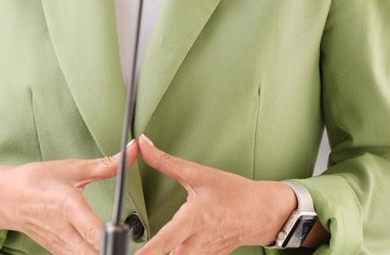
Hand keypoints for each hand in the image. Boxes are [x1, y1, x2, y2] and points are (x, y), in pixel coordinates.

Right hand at [6, 139, 139, 254]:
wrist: (6, 198)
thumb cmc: (36, 181)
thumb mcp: (71, 168)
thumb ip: (105, 165)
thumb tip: (132, 151)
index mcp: (67, 207)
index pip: (93, 232)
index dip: (112, 238)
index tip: (125, 234)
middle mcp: (64, 231)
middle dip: (112, 250)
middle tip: (126, 242)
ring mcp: (60, 246)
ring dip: (103, 252)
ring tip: (117, 244)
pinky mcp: (58, 252)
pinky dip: (92, 254)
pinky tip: (101, 247)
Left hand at [136, 134, 296, 253]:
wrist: (262, 212)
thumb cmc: (234, 193)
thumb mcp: (199, 174)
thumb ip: (166, 162)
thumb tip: (144, 145)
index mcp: (195, 219)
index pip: (165, 241)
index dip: (147, 251)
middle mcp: (198, 242)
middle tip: (127, 252)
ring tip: (142, 252)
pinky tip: (164, 251)